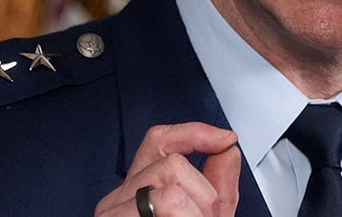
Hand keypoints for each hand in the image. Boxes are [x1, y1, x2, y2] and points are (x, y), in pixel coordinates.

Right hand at [95, 122, 240, 216]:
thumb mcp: (207, 215)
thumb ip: (219, 183)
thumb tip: (228, 148)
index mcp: (140, 188)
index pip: (159, 140)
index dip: (194, 133)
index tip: (225, 138)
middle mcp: (120, 198)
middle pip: (172, 164)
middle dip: (205, 195)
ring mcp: (113, 212)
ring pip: (171, 186)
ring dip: (198, 212)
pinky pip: (167, 203)